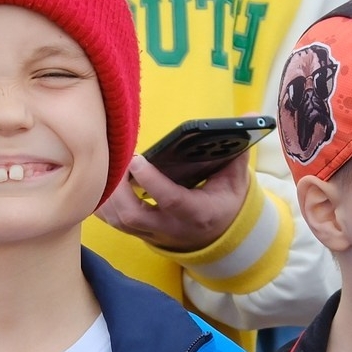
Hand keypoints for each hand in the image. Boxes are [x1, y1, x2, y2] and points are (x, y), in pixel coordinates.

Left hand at [94, 151, 251, 255]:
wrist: (215, 236)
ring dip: (107, 194)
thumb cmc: (223, 202)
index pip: (171, 201)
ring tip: (107, 166)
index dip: (152, 182)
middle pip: (134, 216)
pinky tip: (101, 180)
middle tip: (116, 161)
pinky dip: (103, 202)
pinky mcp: (139, 233)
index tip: (137, 159)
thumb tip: (250, 115)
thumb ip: (238, 149)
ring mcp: (152, 233)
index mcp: (198, 214)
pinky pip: (113, 222)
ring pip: (119, 221)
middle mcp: (171, 228)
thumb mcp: (236, 180)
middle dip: (119, 189)